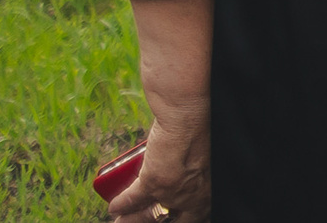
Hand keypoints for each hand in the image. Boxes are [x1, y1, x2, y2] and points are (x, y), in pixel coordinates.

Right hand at [105, 102, 209, 222]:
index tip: (170, 214)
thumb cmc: (202, 125)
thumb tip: (185, 170)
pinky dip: (121, 203)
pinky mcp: (154, 183)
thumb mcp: (204, 155)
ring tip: (121, 220)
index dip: (182, 215)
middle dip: (154, 219)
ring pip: (149, 214)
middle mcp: (196, 196)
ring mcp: (175, 192)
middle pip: (173, 218)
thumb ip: (196, 168)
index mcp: (211, 188)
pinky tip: (115, 206)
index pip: (197, 213)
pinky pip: (133, 199)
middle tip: (140, 219)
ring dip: (133, 218)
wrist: (191, 113)